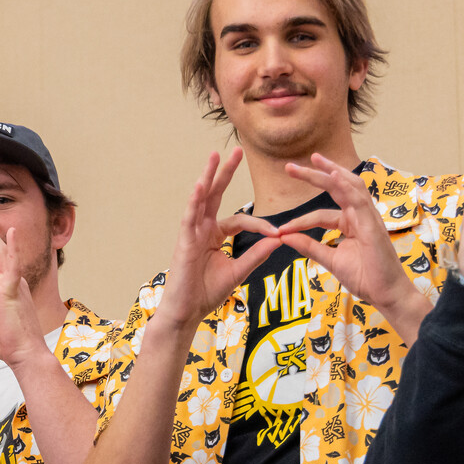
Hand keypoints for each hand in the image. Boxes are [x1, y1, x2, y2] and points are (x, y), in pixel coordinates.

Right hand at [152, 150, 286, 331]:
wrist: (188, 311)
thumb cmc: (207, 293)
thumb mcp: (238, 270)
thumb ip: (256, 254)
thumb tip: (279, 239)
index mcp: (215, 235)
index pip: (240, 219)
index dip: (259, 223)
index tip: (278, 233)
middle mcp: (202, 228)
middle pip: (216, 195)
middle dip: (226, 173)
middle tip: (237, 151)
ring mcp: (192, 232)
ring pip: (201, 199)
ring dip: (208, 177)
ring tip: (214, 156)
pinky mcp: (184, 241)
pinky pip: (189, 217)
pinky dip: (195, 201)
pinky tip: (200, 185)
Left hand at [281, 154, 428, 325]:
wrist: (386, 294)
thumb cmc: (364, 277)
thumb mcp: (330, 260)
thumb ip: (309, 247)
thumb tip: (284, 237)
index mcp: (350, 223)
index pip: (320, 215)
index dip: (300, 221)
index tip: (280, 230)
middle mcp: (359, 215)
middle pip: (336, 188)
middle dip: (314, 175)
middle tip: (290, 167)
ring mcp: (368, 217)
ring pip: (349, 186)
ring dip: (330, 171)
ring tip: (312, 159)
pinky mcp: (373, 224)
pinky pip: (359, 199)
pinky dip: (346, 185)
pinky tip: (333, 175)